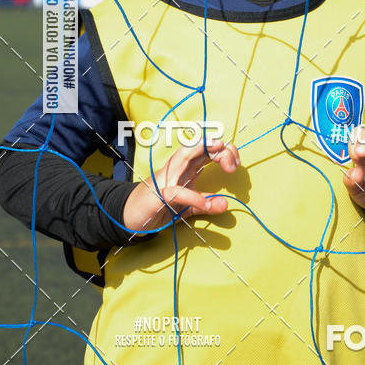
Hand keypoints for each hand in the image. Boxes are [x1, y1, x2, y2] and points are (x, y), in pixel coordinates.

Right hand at [123, 139, 239, 235]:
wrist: (128, 217)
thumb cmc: (157, 207)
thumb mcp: (186, 206)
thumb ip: (204, 203)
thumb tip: (226, 204)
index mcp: (185, 169)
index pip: (206, 150)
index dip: (223, 151)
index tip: (236, 163)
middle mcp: (177, 168)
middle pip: (199, 147)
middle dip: (219, 148)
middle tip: (234, 163)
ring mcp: (166, 179)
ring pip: (185, 157)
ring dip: (205, 152)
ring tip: (224, 157)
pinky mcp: (158, 195)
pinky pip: (177, 192)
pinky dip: (193, 197)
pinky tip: (205, 204)